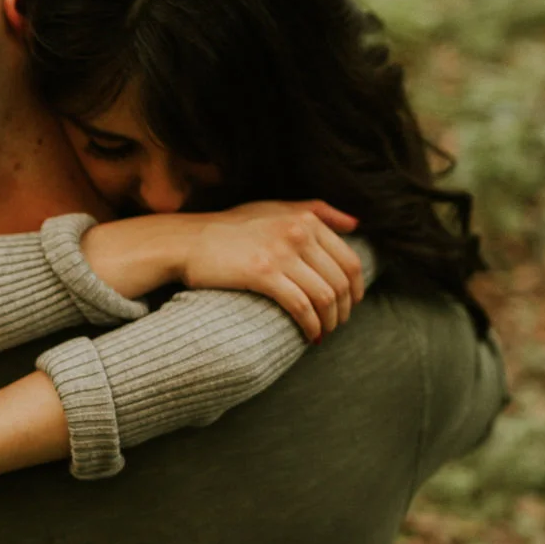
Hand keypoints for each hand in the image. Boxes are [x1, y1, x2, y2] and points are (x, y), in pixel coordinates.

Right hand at [182, 200, 364, 342]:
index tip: (350, 304)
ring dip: (329, 321)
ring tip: (323, 332)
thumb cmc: (232, 227)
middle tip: (336, 324)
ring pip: (325, 296)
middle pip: (341, 281)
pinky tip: (309, 335)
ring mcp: (281, 252)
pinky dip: (311, 325)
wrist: (189, 241)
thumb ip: (318, 210)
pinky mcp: (263, 273)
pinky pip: (301, 306)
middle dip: (344, 310)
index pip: (349, 259)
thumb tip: (356, 223)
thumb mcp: (275, 208)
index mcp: (305, 218)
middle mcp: (298, 232)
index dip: (356, 288)